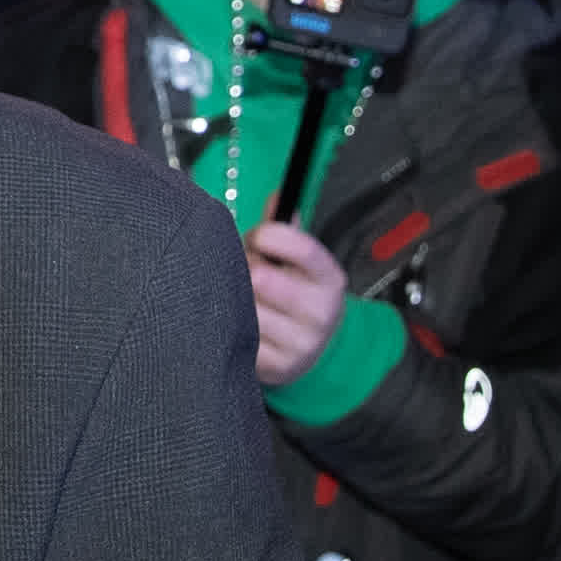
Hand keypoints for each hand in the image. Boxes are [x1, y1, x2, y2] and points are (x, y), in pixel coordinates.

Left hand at [247, 221, 348, 386]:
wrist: (314, 351)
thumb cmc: (299, 295)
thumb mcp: (302, 264)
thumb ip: (285, 228)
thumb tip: (276, 194)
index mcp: (329, 280)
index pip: (302, 248)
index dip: (269, 235)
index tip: (258, 235)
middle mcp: (320, 313)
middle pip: (262, 279)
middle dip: (246, 268)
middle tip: (246, 269)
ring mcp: (300, 344)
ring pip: (245, 307)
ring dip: (234, 296)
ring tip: (241, 295)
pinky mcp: (277, 366)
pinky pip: (238, 335)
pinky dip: (231, 323)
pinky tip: (239, 320)